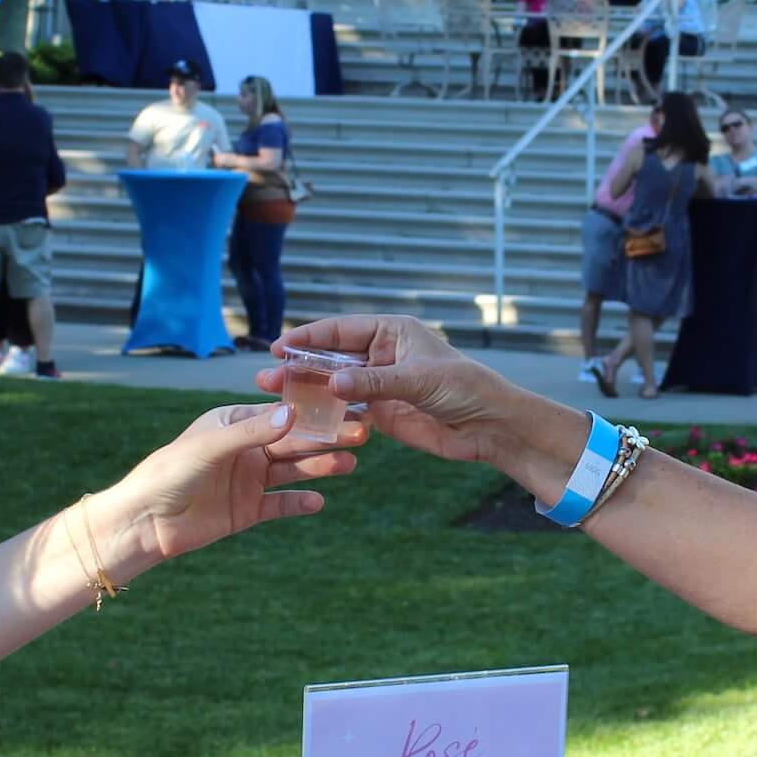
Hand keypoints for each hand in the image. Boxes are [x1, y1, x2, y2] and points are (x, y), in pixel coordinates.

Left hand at [87, 400, 361, 575]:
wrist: (145, 522)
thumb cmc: (168, 472)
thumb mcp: (210, 446)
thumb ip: (252, 432)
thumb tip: (293, 413)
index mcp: (234, 423)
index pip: (280, 414)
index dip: (313, 412)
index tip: (345, 407)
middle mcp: (245, 449)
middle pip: (293, 442)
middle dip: (326, 438)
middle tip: (362, 435)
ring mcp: (248, 480)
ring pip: (292, 471)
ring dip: (320, 467)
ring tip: (350, 464)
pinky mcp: (247, 510)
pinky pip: (280, 504)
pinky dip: (299, 503)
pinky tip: (320, 501)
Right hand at [261, 316, 556, 470]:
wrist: (489, 426)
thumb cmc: (464, 388)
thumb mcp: (418, 379)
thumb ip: (374, 382)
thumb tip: (330, 383)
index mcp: (391, 332)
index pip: (341, 330)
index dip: (308, 337)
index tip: (280, 347)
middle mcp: (381, 355)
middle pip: (331, 358)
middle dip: (300, 366)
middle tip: (267, 376)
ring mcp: (379, 385)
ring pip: (334, 386)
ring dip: (307, 391)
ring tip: (275, 397)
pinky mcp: (382, 414)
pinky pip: (347, 412)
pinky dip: (326, 416)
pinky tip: (303, 421)